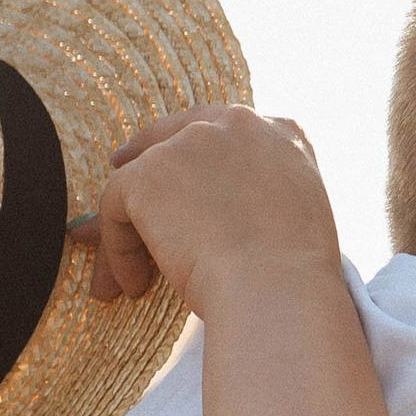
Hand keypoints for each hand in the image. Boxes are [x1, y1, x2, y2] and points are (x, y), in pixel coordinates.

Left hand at [71, 106, 337, 312]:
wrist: (279, 291)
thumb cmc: (296, 278)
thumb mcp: (300, 217)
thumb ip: (268, 194)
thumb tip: (228, 213)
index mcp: (281, 133)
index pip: (225, 130)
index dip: (194, 149)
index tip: (177, 166)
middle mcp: (236, 124)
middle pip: (175, 136)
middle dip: (148, 159)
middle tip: (120, 170)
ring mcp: (190, 143)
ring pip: (141, 180)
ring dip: (132, 228)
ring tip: (132, 277)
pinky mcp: (148, 174)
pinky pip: (115, 208)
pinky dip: (119, 251)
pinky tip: (136, 286)